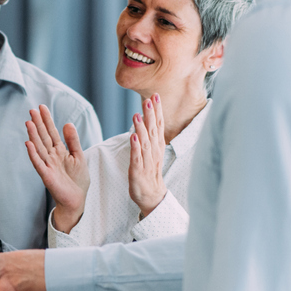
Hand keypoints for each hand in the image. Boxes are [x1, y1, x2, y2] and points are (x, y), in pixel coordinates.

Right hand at [24, 105, 88, 233]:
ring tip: (28, 122)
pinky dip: (33, 153)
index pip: (52, 132)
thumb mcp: (79, 156)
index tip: (41, 107)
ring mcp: (48, 165)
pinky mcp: (46, 175)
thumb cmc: (78, 180)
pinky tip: (28, 143)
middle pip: (43, 137)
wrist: (77, 199)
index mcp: (60, 151)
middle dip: (38, 124)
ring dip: (33, 135)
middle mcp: (51, 156)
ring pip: (39, 147)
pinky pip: (38, 163)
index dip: (47, 120)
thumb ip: (73, 141)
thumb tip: (67, 123)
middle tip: (32, 110)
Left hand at [129, 95, 166, 218]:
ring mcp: (146, 161)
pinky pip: (137, 158)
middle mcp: (154, 151)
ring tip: (137, 115)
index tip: (155, 96)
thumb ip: (150, 136)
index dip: (157, 111)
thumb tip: (148, 119)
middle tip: (148, 99)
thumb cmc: (150, 171)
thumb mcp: (152, 151)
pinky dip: (135, 147)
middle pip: (153, 130)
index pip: (158, 125)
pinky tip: (133, 137)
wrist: (151, 195)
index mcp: (157, 146)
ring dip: (141, 129)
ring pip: (145, 142)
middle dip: (151, 114)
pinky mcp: (138, 170)